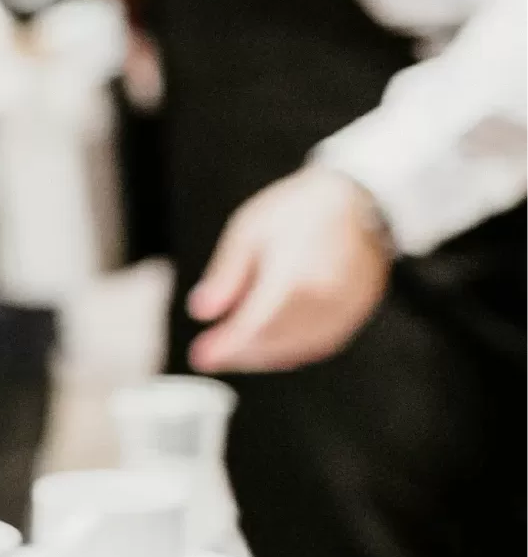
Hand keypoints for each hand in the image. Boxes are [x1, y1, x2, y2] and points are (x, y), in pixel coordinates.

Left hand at [187, 166, 392, 372]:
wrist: (356, 199)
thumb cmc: (298, 210)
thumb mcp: (248, 232)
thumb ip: (226, 276)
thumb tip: (201, 311)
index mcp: (294, 277)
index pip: (254, 325)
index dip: (226, 347)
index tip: (200, 357)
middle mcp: (325, 300)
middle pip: (275, 341)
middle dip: (239, 354)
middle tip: (209, 356)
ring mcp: (347, 309)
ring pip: (299, 348)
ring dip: (263, 357)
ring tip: (232, 352)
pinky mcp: (357, 313)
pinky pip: (321, 344)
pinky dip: (291, 350)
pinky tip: (268, 347)